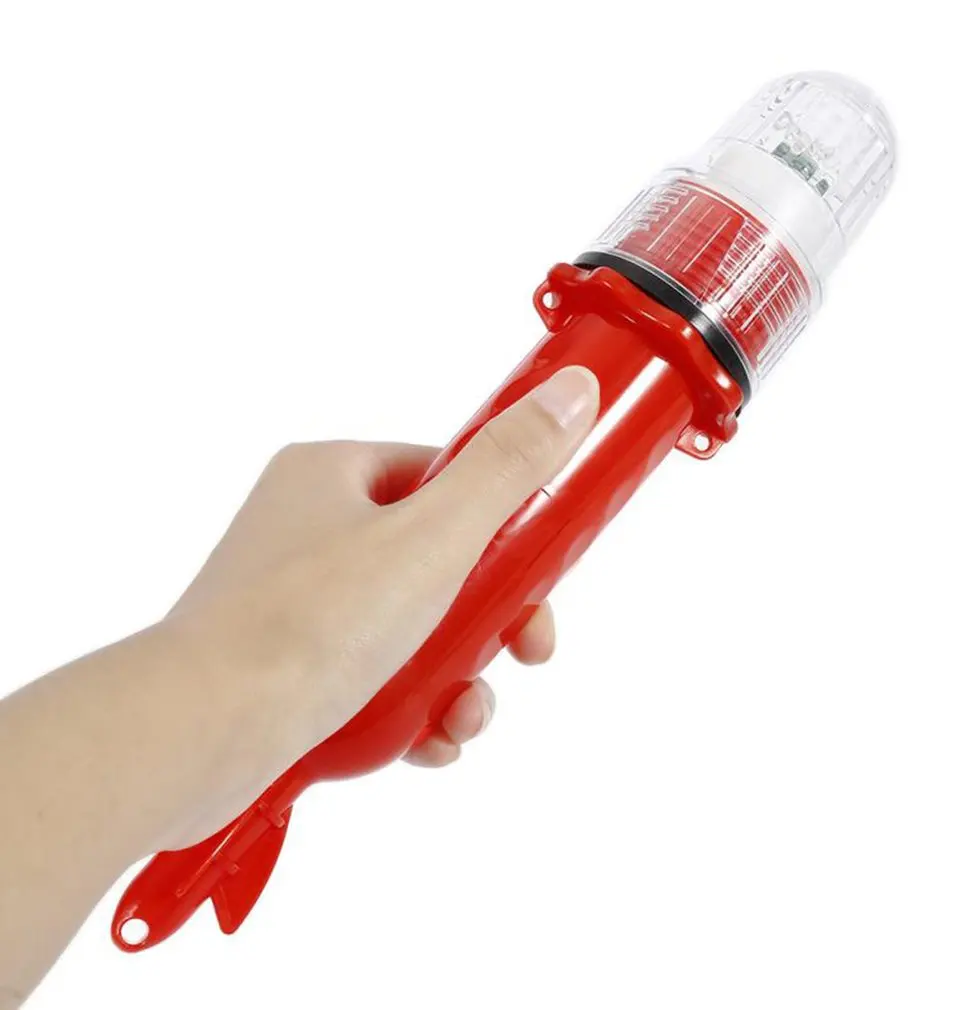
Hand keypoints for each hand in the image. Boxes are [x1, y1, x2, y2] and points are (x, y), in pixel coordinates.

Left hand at [162, 366, 599, 845]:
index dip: (502, 529)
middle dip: (489, 619)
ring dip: (458, 675)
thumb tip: (571, 391)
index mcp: (334, 476)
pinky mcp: (289, 670)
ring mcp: (297, 605)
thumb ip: (507, 466)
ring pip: (410, 630)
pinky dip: (411, 709)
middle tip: (522, 652)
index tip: (537, 579)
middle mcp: (311, 532)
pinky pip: (374, 678)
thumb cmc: (307, 624)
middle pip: (435, 563)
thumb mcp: (434, 536)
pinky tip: (428, 741)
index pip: (444, 479)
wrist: (197, 734)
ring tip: (465, 718)